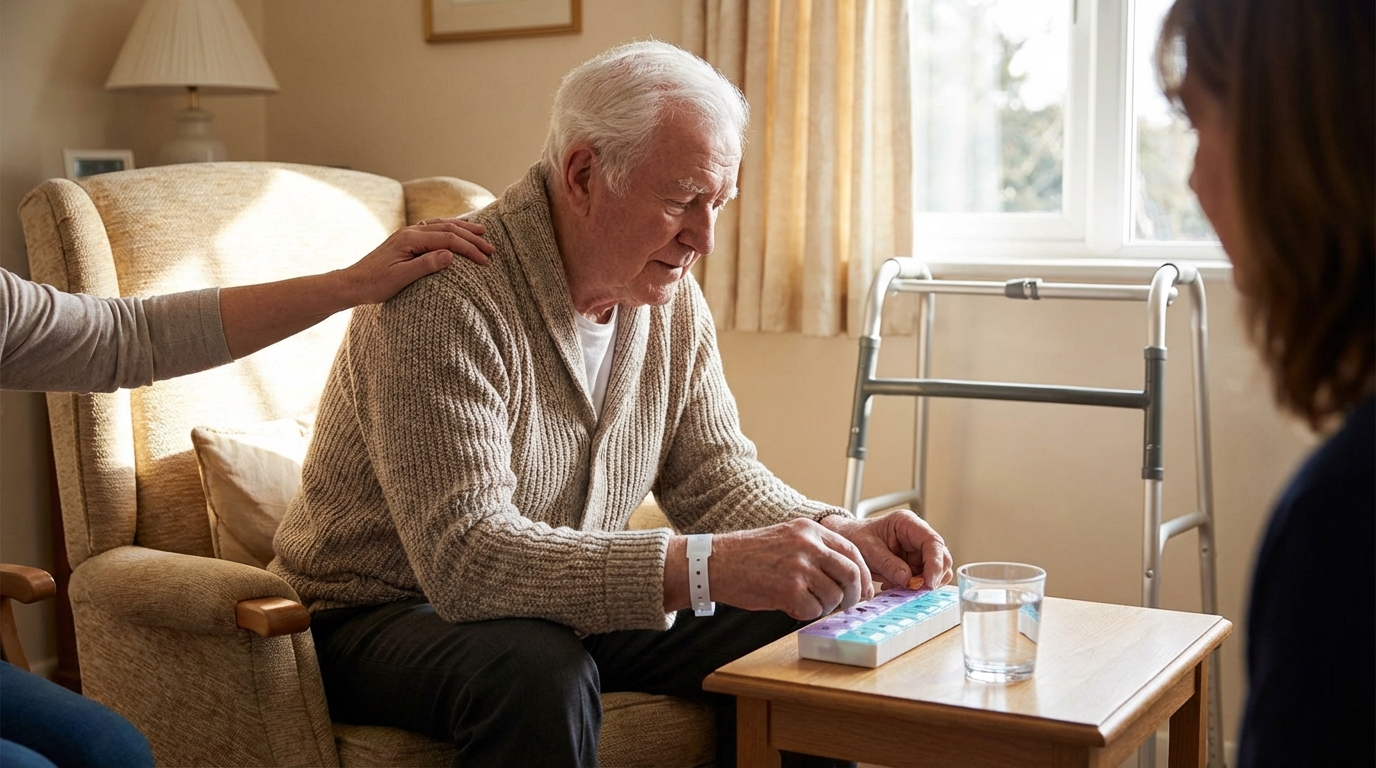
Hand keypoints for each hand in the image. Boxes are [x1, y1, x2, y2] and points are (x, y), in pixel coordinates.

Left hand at [340, 218, 494, 304]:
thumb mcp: (401, 278)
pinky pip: (433, 229)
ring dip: (462, 229)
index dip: (469, 248)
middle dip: (471, 237)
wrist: (353, 283)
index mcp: (410, 239)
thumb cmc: (375, 284)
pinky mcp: (406, 240)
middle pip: (448, 228)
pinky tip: (455, 231)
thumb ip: (426, 265)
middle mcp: (410, 232)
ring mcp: (407, 234)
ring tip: (481, 231)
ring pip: (441, 225)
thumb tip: (451, 255)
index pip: (447, 239)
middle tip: (491, 248)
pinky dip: (449, 228)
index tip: (485, 260)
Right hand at [708, 518, 874, 620]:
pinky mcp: (789, 590)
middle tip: (847, 605)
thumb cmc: (750, 555)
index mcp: (810, 530)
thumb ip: (816, 550)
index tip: (865, 589)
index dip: (864, 574)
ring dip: (823, 606)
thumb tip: (849, 577)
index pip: (852, 552)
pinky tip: (789, 605)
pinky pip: (813, 610)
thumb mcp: (787, 537)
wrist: (716, 562)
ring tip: (804, 601)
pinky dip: (805, 613)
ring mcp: (799, 567)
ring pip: (834, 596)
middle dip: (854, 595)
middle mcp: (808, 545)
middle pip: (851, 574)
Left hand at [820, 510, 952, 590]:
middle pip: (942, 558)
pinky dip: (912, 588)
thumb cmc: (855, 538)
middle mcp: (918, 537)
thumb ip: (888, 563)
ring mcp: (918, 552)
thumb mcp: (868, 550)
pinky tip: (893, 586)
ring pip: (936, 572)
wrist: (846, 541)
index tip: (930, 583)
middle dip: (932, 576)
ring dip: (922, 584)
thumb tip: (910, 580)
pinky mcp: (914, 565)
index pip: (933, 542)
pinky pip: (922, 580)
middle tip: (915, 590)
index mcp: (908, 524)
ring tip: (897, 587)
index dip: (936, 563)